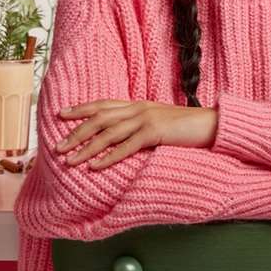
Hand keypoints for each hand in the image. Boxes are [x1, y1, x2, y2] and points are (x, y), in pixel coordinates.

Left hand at [54, 100, 217, 169]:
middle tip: (58, 147)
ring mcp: (147, 118)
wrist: (212, 125)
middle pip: (100, 118)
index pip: (103, 104)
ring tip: (70, 160)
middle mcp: (139, 108)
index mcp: (139, 105)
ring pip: (108, 133)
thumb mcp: (160, 124)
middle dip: (76, 132)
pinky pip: (127, 146)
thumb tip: (123, 138)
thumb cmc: (187, 129)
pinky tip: (95, 166)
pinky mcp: (156, 132)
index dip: (81, 109)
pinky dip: (109, 157)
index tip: (61, 114)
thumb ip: (141, 127)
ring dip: (86, 147)